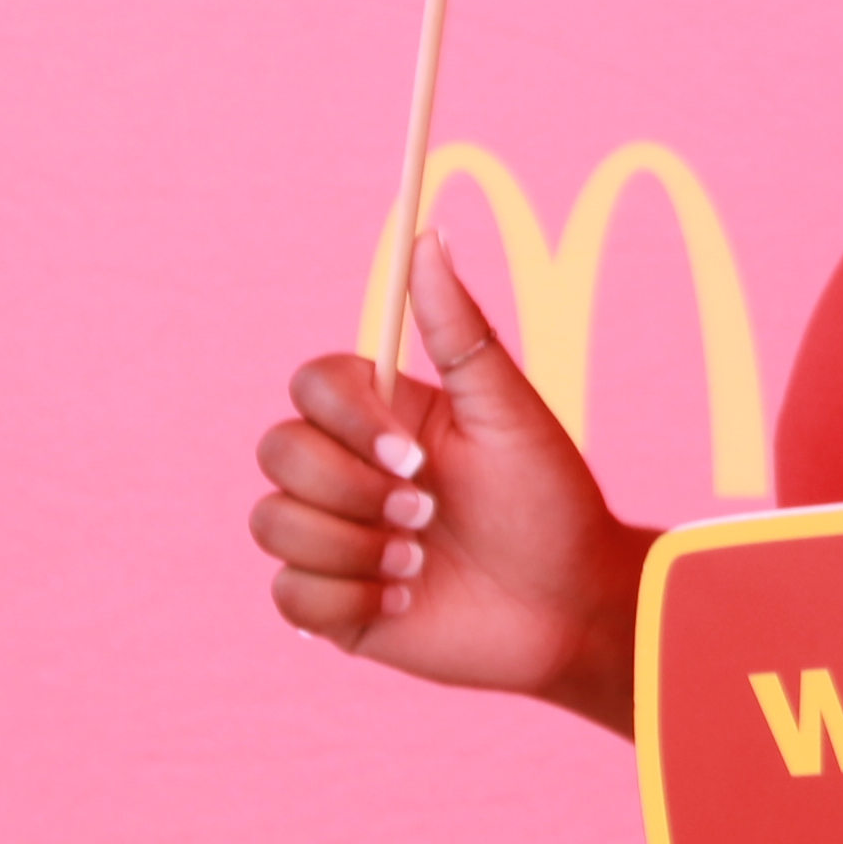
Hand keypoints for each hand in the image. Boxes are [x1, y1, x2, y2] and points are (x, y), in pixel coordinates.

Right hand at [249, 227, 654, 730]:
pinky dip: (347, 597)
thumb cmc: (550, 503)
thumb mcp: (508, 411)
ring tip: (421, 560)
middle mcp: (349, 470)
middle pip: (278, 451)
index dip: (347, 418)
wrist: (570, 609)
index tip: (414, 454)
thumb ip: (459, 329)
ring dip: (352, 545)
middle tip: (430, 514)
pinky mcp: (332, 605)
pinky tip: (405, 599)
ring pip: (272, 522)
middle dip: (351, 488)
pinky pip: (288, 594)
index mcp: (384, 417)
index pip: (311, 386)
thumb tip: (428, 234)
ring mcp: (334, 537)